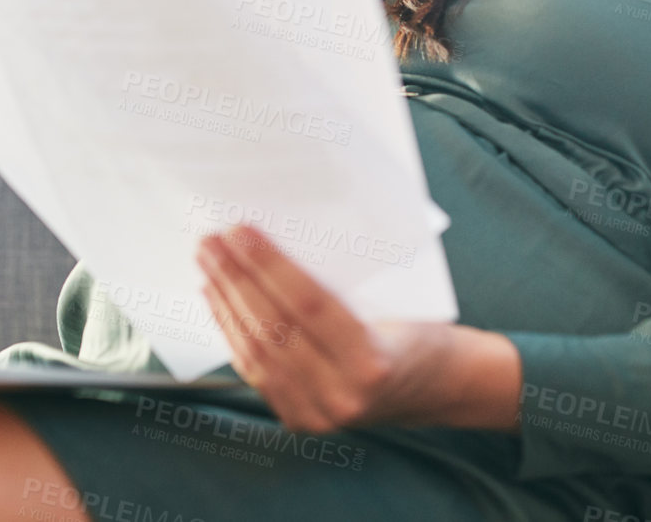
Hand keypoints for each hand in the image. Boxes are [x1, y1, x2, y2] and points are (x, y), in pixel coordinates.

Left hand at [195, 224, 487, 432]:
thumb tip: (272, 242)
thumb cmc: (421, 332)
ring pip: (257, 352)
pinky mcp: (301, 420)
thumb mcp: (396, 301)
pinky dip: (232, 331)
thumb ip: (338, 285)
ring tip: (208, 262)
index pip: (308, 305)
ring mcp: (319, 415)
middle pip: (275, 329)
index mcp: (374, 361)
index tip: (240, 230)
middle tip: (211, 240)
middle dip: (237, 279)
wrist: (441, 388)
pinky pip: (256, 372)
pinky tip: (217, 298)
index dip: (269, 265)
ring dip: (226, 302)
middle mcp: (344, 396)